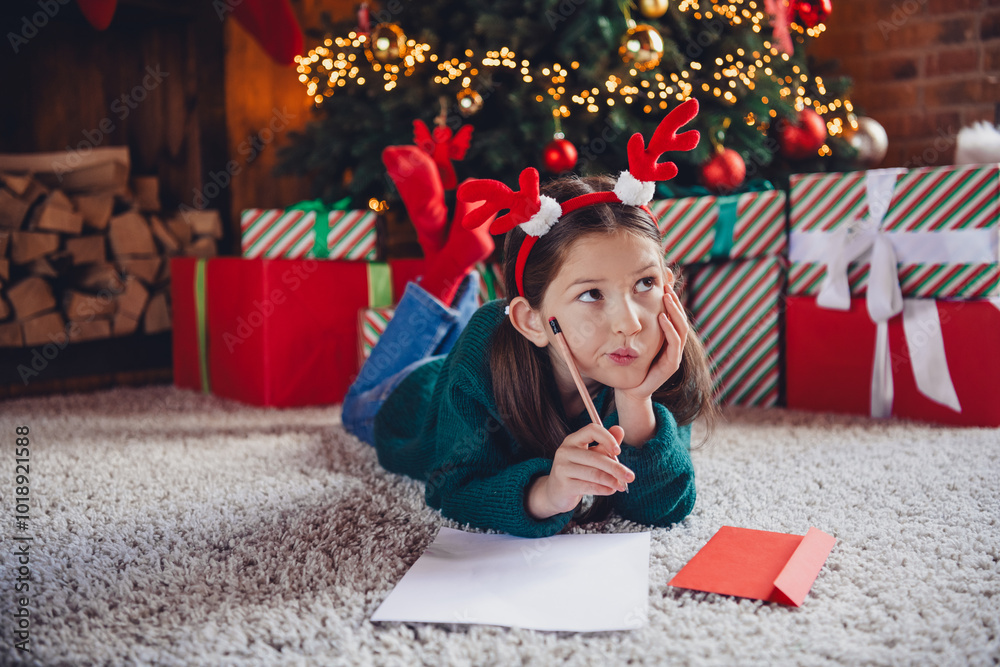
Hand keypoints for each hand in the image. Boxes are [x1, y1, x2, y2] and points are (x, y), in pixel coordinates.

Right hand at [527, 423, 632, 518]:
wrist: (556, 491)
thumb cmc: (577, 470)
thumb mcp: (591, 455)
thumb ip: (605, 444)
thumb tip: (620, 429)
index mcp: (572, 440)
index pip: (592, 430)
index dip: (608, 438)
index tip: (618, 451)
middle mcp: (565, 451)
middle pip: (596, 457)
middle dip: (616, 468)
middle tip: (630, 476)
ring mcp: (562, 468)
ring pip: (594, 474)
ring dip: (612, 481)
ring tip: (621, 486)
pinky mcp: (564, 485)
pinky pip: (589, 487)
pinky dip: (603, 489)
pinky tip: (611, 490)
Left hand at [619, 285, 688, 402]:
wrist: (631, 389)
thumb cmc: (632, 364)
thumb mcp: (635, 340)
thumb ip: (639, 324)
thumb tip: (634, 303)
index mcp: (668, 339)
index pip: (675, 316)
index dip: (672, 300)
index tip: (665, 283)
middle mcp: (674, 346)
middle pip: (681, 319)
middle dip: (675, 302)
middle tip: (667, 286)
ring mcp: (674, 355)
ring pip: (681, 329)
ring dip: (675, 312)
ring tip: (667, 297)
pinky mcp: (671, 365)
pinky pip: (674, 344)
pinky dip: (670, 329)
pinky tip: (663, 318)